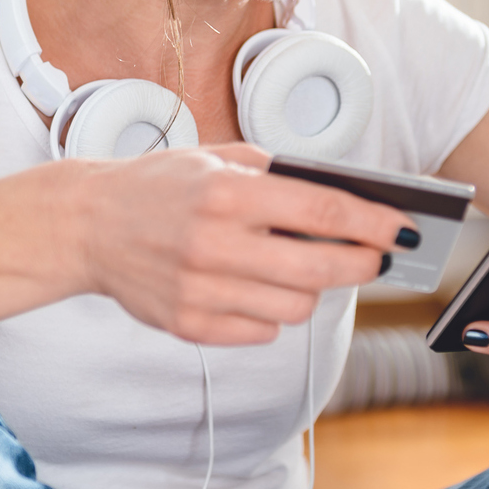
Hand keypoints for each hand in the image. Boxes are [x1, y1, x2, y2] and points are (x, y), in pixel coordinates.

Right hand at [72, 143, 410, 344]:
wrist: (86, 225)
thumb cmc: (158, 187)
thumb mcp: (216, 159)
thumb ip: (275, 176)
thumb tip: (343, 200)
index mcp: (227, 194)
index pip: (323, 211)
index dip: (374, 223)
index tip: (402, 228)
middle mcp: (215, 244)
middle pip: (321, 269)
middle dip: (363, 265)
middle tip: (377, 258)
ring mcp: (201, 290)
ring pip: (297, 306)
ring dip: (314, 288)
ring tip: (306, 267)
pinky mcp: (189, 324)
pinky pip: (261, 330)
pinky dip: (272, 311)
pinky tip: (260, 287)